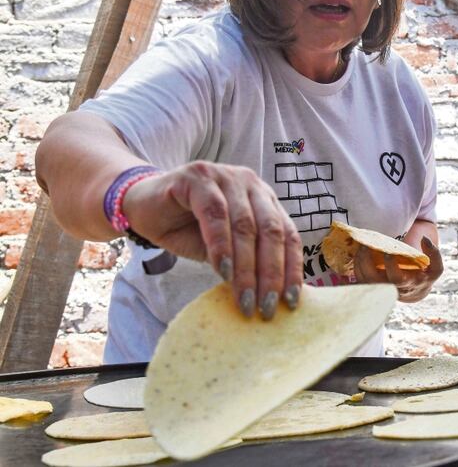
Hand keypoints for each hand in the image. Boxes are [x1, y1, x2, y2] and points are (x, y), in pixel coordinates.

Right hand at [121, 161, 302, 319]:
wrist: (141, 207)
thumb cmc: (186, 229)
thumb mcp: (223, 250)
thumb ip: (246, 261)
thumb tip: (271, 297)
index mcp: (265, 200)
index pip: (288, 234)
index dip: (291, 268)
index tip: (292, 302)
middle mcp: (251, 184)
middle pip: (271, 232)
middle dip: (271, 274)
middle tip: (266, 307)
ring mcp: (226, 176)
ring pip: (245, 226)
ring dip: (246, 267)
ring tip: (244, 299)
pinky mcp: (198, 176)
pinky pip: (215, 214)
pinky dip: (221, 246)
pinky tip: (223, 271)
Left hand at [354, 236, 443, 302]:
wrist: (414, 291)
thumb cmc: (424, 275)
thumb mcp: (435, 268)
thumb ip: (434, 254)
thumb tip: (424, 239)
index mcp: (408, 283)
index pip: (397, 278)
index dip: (391, 266)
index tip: (388, 252)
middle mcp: (391, 289)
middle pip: (375, 281)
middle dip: (368, 264)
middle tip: (366, 247)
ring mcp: (380, 289)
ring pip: (365, 280)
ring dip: (360, 264)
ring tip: (361, 247)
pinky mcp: (372, 287)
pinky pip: (360, 280)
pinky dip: (357, 267)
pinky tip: (359, 255)